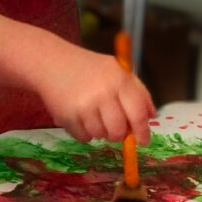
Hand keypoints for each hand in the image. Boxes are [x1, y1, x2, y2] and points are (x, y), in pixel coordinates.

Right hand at [25, 30, 154, 144]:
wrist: (50, 61)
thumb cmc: (87, 67)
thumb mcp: (116, 70)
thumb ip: (137, 91)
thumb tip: (151, 116)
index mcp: (119, 79)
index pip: (137, 112)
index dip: (142, 130)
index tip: (143, 140)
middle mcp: (103, 92)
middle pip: (119, 130)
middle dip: (118, 135)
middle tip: (114, 129)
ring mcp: (84, 105)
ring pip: (101, 135)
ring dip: (99, 131)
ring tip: (92, 115)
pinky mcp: (67, 115)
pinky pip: (83, 137)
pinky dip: (83, 132)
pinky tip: (78, 116)